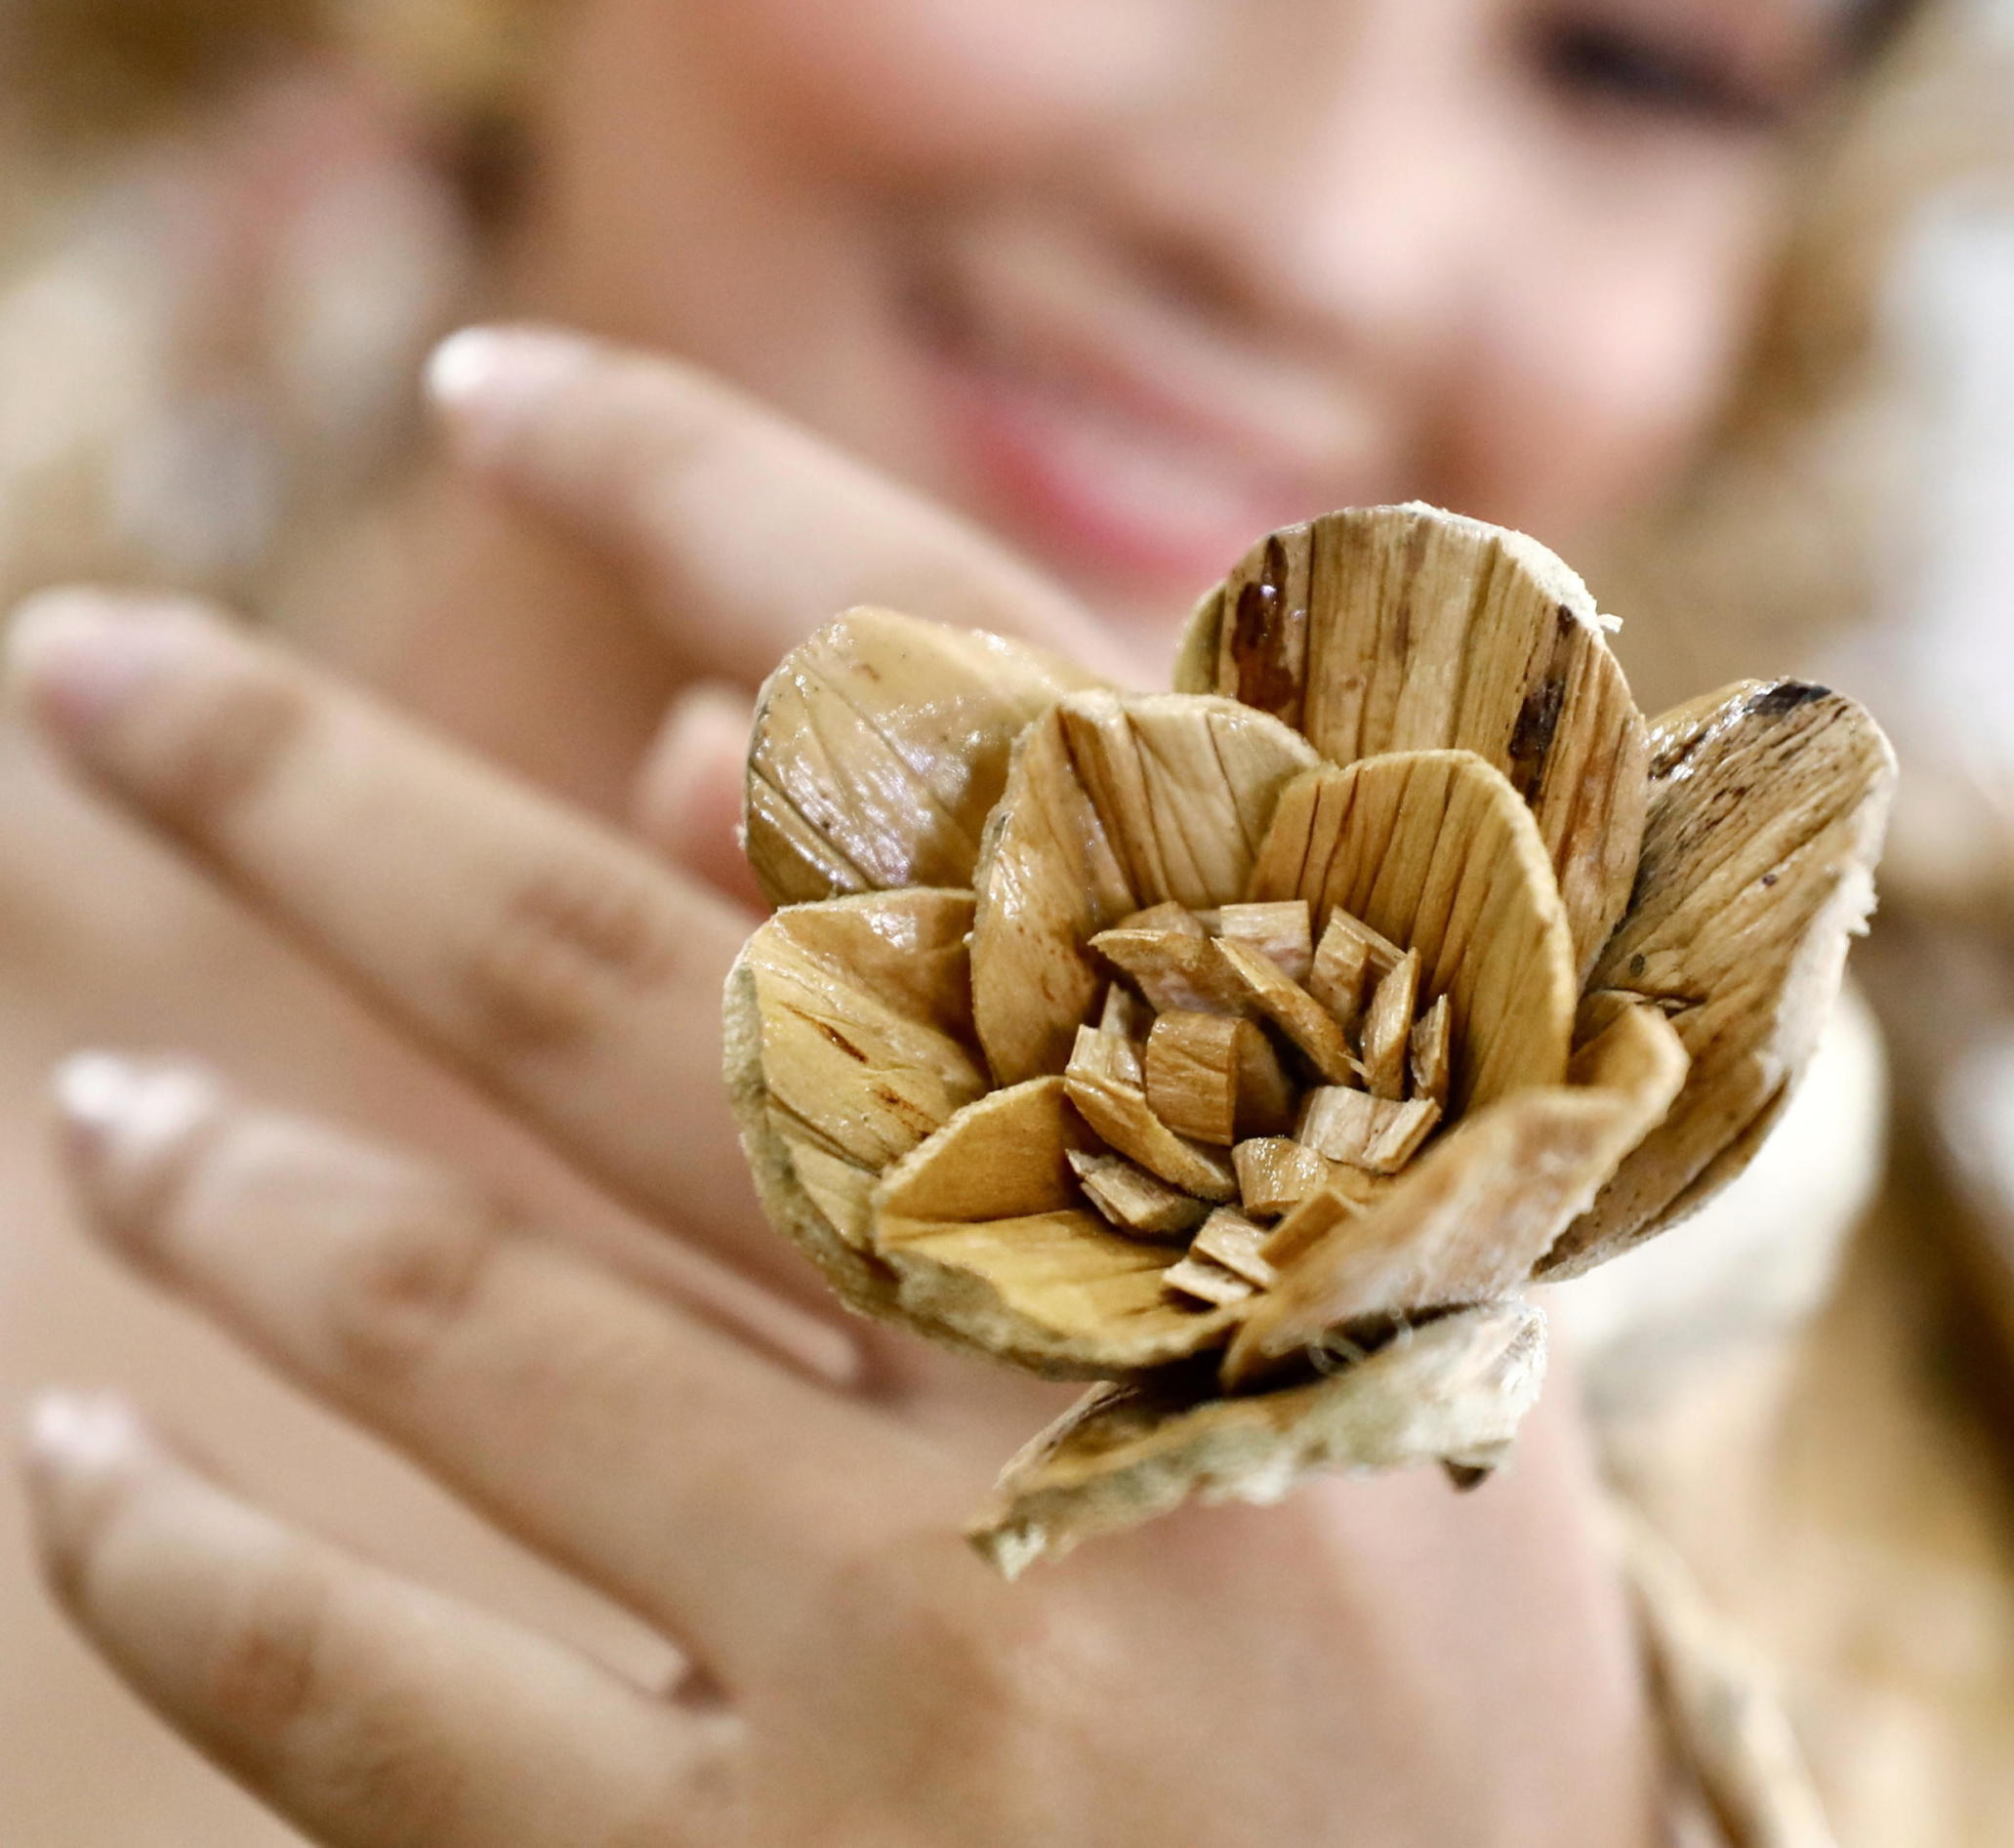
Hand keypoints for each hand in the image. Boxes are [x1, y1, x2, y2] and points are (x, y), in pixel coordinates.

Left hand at [6, 339, 1664, 1847]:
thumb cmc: (1397, 1645)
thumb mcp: (1346, 1302)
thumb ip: (1085, 1011)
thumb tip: (692, 754)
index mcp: (1336, 1173)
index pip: (1010, 742)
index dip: (739, 514)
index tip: (503, 394)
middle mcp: (1160, 1365)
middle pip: (656, 987)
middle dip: (320, 798)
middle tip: (94, 671)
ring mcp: (973, 1659)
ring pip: (476, 1320)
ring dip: (232, 1185)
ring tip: (107, 1106)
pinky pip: (383, 1700)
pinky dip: (192, 1558)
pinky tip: (85, 1472)